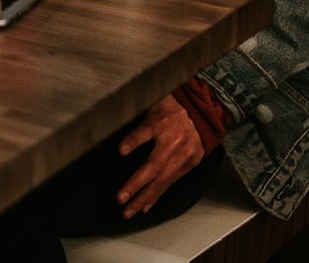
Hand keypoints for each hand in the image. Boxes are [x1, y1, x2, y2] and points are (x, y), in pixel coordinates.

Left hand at [117, 94, 203, 218]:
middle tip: (121, 199)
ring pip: (162, 181)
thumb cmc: (169, 107)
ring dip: (145, 197)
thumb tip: (111, 120)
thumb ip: (135, 115)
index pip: (145, 132)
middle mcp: (174, 142)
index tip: (121, 151)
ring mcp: (183, 155)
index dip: (133, 141)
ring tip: (130, 210)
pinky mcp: (190, 164)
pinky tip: (146, 207)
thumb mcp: (151, 102)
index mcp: (162, 122)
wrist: (201, 113)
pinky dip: (157, 195)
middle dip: (137, 186)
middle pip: (154, 167)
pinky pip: (171, 183)